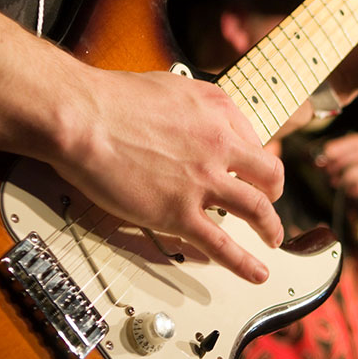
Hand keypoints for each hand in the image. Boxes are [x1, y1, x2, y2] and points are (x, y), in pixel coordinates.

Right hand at [50, 68, 284, 283]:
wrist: (83, 118)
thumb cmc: (113, 99)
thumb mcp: (172, 85)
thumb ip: (197, 105)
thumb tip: (204, 121)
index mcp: (218, 112)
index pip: (254, 140)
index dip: (254, 158)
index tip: (250, 170)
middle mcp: (220, 146)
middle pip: (269, 174)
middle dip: (274, 191)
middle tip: (271, 201)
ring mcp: (202, 182)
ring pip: (256, 209)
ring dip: (271, 228)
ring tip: (273, 239)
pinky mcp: (179, 213)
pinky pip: (222, 245)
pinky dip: (244, 263)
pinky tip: (257, 273)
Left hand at [314, 132, 357, 222]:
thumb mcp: (348, 165)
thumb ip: (335, 158)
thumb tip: (315, 157)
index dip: (341, 146)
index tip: (326, 152)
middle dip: (341, 162)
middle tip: (329, 170)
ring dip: (345, 177)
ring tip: (334, 183)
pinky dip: (354, 188)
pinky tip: (349, 192)